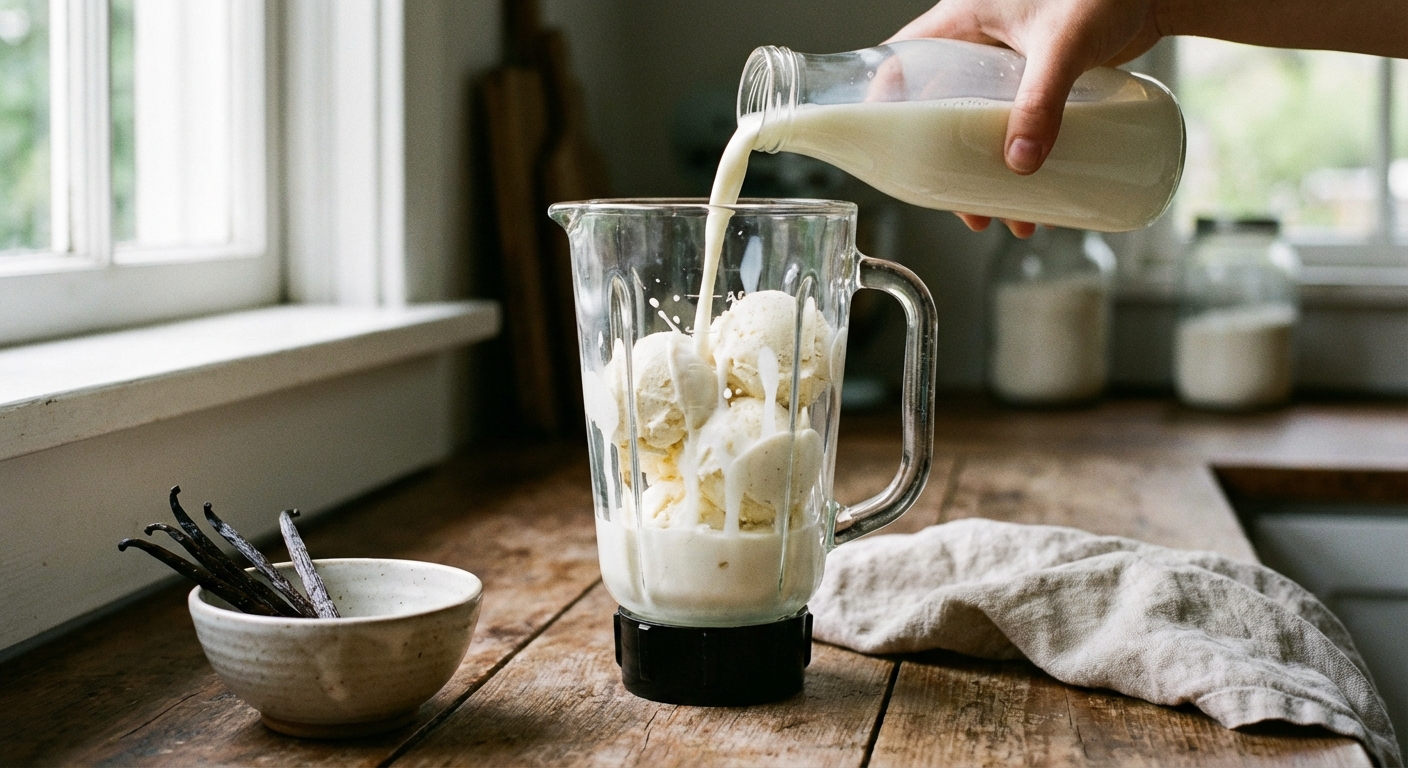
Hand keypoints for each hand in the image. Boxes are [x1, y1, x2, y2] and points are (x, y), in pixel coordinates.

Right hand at [890, 0, 1163, 236]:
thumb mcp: (1064, 44)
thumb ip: (1041, 100)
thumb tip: (1020, 164)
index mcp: (962, 20)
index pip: (902, 64)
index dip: (887, 109)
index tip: (890, 155)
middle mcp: (978, 43)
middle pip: (942, 114)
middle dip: (952, 167)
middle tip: (966, 208)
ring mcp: (1008, 65)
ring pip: (981, 128)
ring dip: (992, 176)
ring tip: (1011, 217)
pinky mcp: (1039, 81)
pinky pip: (1017, 128)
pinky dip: (1024, 161)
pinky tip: (1043, 196)